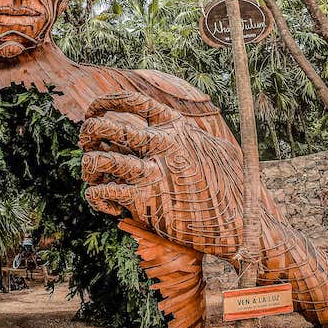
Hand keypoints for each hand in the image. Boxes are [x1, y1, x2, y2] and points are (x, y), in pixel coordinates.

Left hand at [78, 91, 243, 257]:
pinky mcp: (146, 202)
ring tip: (96, 179)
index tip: (93, 112)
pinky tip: (109, 205)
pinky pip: (104, 192)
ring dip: (88, 168)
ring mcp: (154, 172)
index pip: (133, 102)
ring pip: (98, 160)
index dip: (105, 103)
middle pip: (105, 127)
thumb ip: (197, 135)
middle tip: (89, 147)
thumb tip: (190, 124)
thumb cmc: (231, 188)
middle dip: (87, 134)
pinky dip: (97, 197)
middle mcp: (163, 144)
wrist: (240, 225)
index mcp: (177, 127)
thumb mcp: (219, 150)